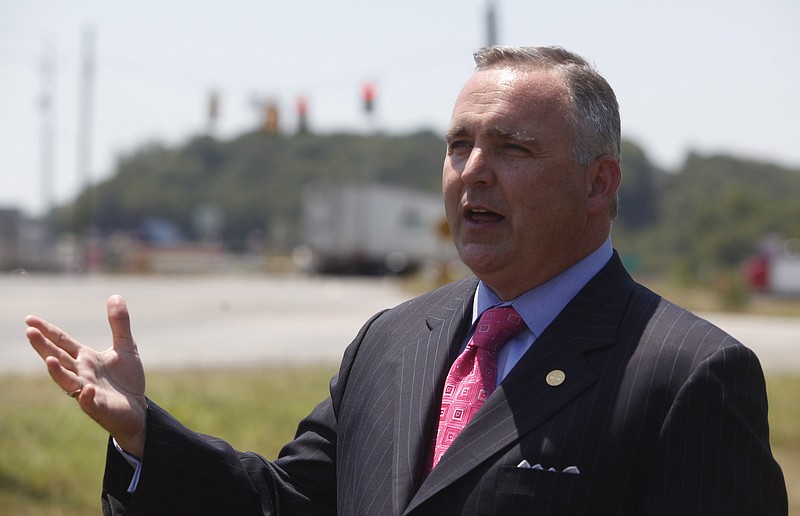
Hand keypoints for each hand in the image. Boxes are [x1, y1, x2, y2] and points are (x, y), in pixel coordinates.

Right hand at [26, 294, 147, 457]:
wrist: (137, 409)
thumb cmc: (126, 380)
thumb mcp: (125, 347)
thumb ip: (119, 323)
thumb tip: (114, 295)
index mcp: (86, 359)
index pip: (62, 342)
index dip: (47, 331)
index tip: (29, 319)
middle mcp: (81, 374)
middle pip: (58, 358)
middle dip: (44, 346)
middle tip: (30, 332)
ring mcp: (87, 391)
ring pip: (67, 381)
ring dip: (57, 372)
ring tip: (49, 359)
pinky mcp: (99, 407)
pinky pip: (89, 402)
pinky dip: (85, 396)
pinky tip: (85, 388)